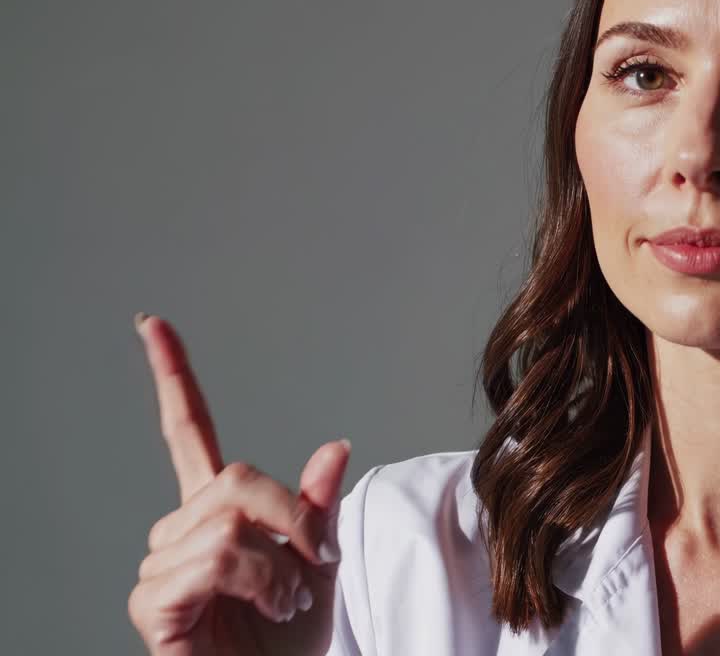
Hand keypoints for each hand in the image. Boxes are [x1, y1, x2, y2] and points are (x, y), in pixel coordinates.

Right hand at [127, 313, 350, 655]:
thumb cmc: (293, 637)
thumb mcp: (321, 560)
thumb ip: (318, 505)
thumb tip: (336, 446)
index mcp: (218, 511)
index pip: (188, 433)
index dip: (172, 377)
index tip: (153, 324)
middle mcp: (181, 531)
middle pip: (237, 479)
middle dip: (295, 517)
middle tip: (315, 561)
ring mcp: (163, 565)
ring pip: (232, 524)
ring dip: (283, 566)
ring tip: (287, 601)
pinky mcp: (155, 601)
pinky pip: (218, 559)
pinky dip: (263, 583)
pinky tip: (266, 610)